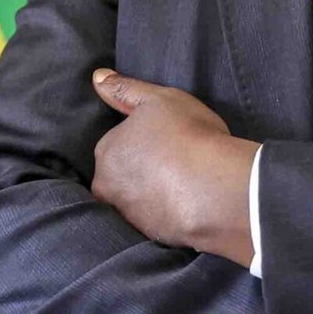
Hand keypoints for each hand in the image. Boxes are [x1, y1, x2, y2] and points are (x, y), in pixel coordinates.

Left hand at [88, 69, 259, 266]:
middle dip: (141, 169)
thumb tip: (97, 77)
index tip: (166, 139)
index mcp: (107, 151)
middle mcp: (108, 186)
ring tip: (185, 183)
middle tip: (175, 162)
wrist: (215, 190)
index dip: (143, 139)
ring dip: (153, 192)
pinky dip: (167, 211)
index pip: (117, 143)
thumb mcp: (158, 99)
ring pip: (136, 198)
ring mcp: (128, 214)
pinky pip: (155, 219)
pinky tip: (188, 203)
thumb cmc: (188, 136)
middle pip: (121, 174)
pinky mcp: (149, 236)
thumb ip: (125, 89)